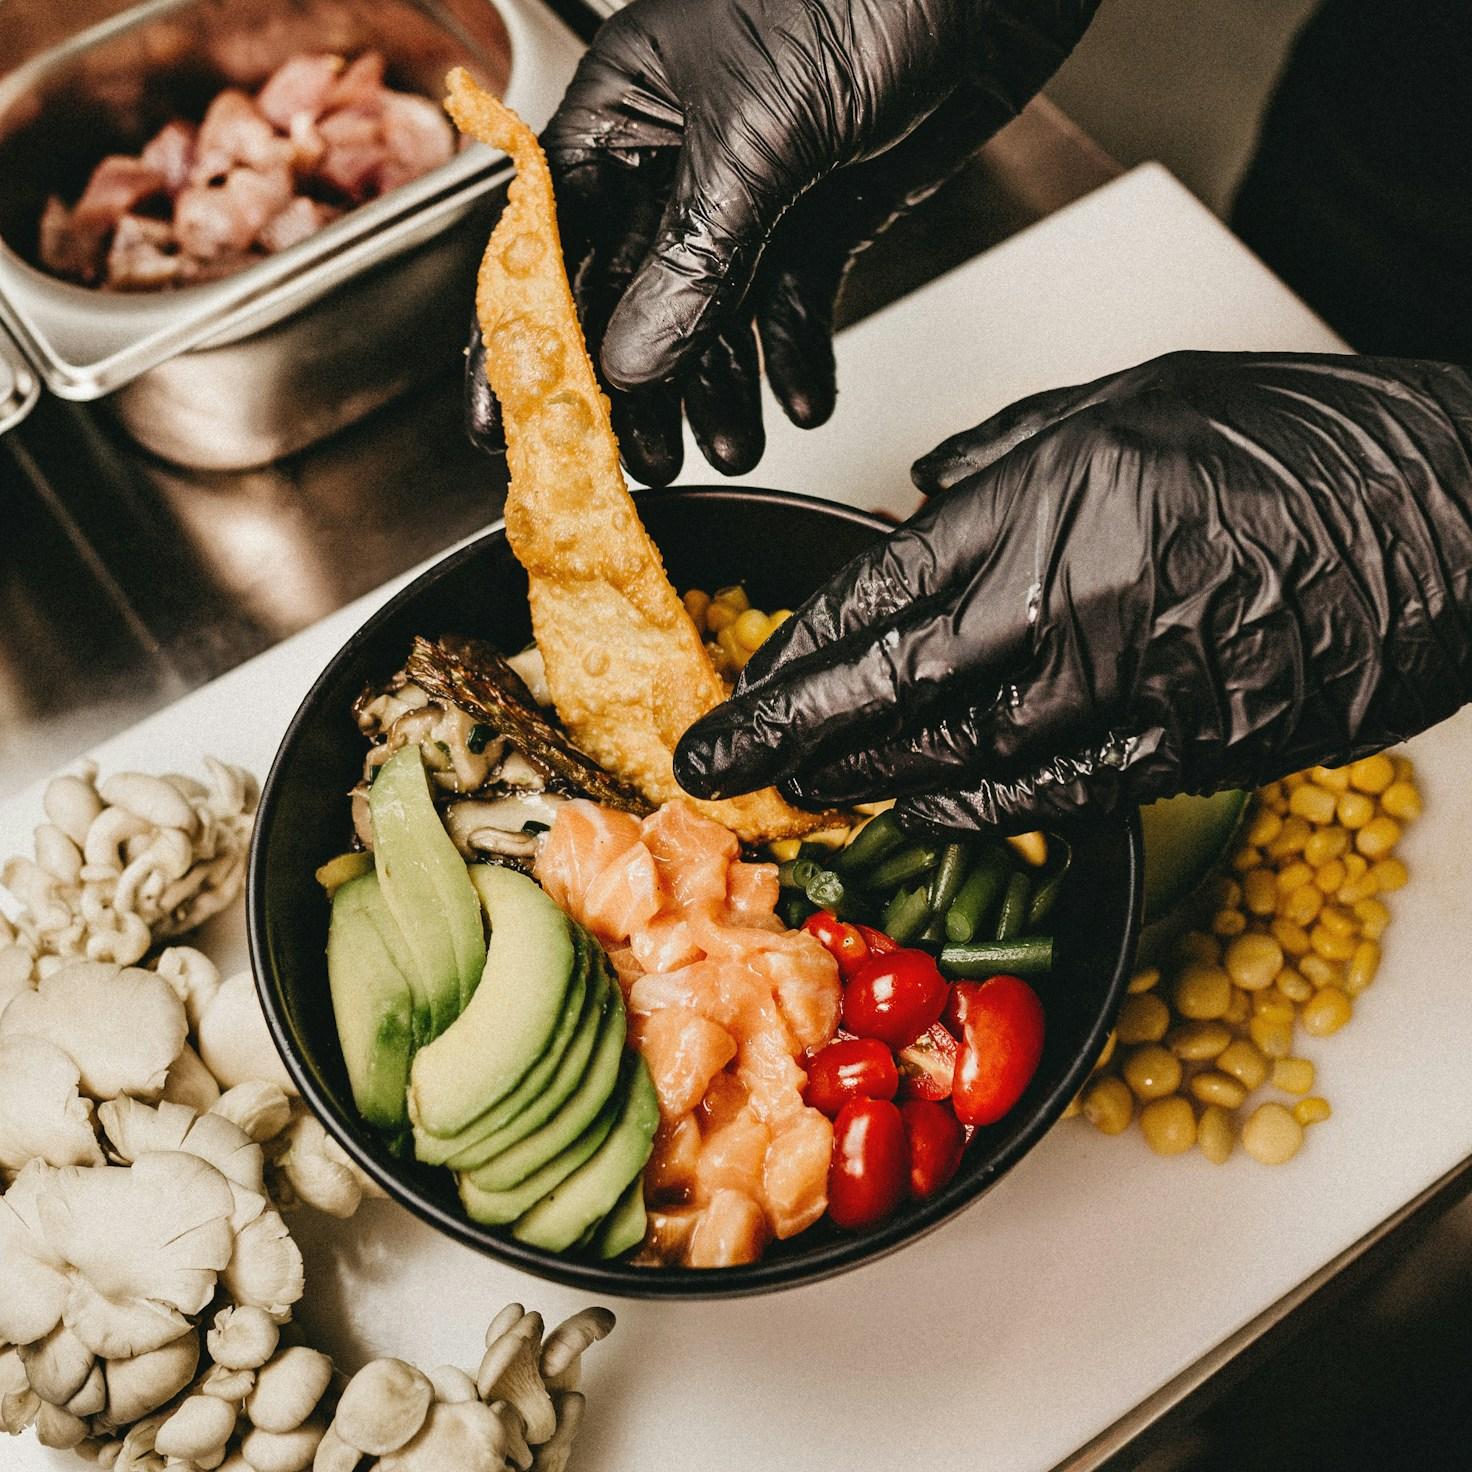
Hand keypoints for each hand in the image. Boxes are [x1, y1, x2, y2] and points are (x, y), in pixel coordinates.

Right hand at [465, 0, 1099, 484]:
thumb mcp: (759, 131)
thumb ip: (694, 254)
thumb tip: (630, 357)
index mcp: (625, 110)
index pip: (548, 241)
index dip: (524, 339)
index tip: (508, 421)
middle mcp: (678, 155)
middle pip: (630, 296)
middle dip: (638, 387)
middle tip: (643, 460)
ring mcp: (752, 190)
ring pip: (714, 313)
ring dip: (722, 387)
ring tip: (734, 447)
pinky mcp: (821, 212)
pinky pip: (794, 301)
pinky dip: (798, 355)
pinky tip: (803, 401)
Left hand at [673, 351, 1471, 832]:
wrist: (1458, 512)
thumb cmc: (1302, 438)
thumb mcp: (1129, 398)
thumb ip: (1005, 455)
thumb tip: (919, 500)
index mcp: (1037, 503)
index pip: (869, 601)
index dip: (788, 662)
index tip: (734, 698)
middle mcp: (1059, 607)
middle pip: (882, 695)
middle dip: (786, 742)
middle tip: (713, 773)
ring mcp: (1117, 690)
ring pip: (950, 758)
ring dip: (864, 782)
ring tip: (803, 793)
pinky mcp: (1179, 750)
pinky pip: (1046, 794)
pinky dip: (972, 808)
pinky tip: (923, 813)